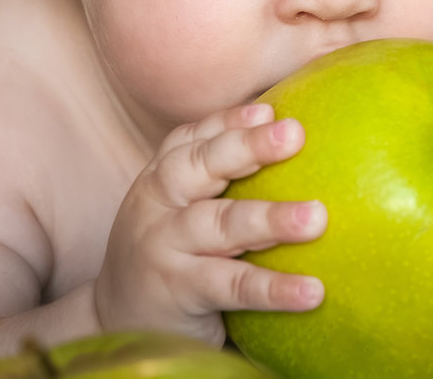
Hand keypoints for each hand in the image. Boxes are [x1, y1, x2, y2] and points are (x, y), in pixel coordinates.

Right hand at [94, 103, 326, 343]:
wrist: (115, 321)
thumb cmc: (168, 254)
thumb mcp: (179, 209)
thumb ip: (218, 179)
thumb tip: (294, 137)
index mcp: (161, 179)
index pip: (193, 140)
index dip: (230, 122)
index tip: (271, 110)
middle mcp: (157, 205)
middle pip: (200, 167)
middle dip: (247, 146)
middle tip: (294, 134)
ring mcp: (164, 248)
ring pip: (219, 225)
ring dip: (269, 218)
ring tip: (316, 218)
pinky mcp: (177, 291)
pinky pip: (231, 286)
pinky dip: (272, 288)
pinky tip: (312, 292)